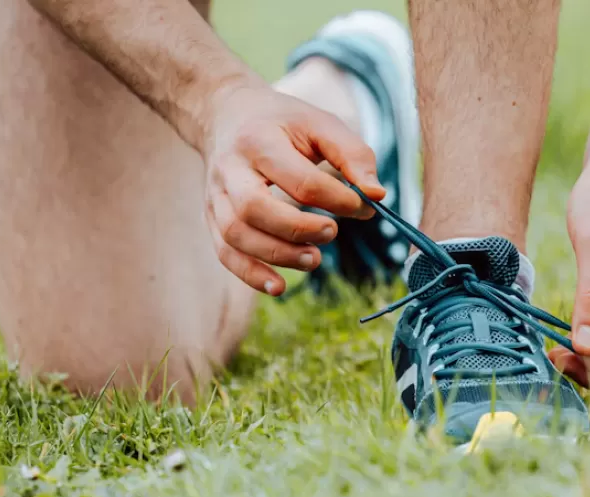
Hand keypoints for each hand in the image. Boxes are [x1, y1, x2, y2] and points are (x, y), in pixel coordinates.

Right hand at [202, 84, 384, 295]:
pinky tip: (279, 288)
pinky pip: (225, 253)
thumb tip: (377, 196)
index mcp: (259, 140)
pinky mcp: (212, 217)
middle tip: (332, 233)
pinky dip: (250, 275)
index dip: (336, 199)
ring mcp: (216, 195)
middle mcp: (230, 168)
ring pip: (236, 235)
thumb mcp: (321, 123)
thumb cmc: (283, 123)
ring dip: (277, 255)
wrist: (227, 115)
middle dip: (297, 229)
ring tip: (315, 260)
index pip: (299, 179)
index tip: (362, 206)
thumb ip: (353, 155)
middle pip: (254, 208)